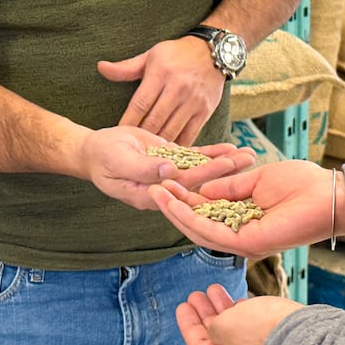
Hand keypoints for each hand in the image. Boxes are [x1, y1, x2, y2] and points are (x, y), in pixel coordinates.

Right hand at [78, 127, 254, 210]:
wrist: (94, 150)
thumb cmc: (102, 157)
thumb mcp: (119, 160)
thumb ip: (143, 167)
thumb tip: (169, 171)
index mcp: (150, 195)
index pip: (183, 188)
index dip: (205, 179)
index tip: (226, 170)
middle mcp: (164, 190)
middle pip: (199, 181)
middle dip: (225, 172)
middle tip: (248, 160)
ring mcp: (169, 177)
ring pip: (201, 170)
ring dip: (225, 163)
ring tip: (249, 154)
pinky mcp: (171, 163)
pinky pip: (194, 159)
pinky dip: (212, 153)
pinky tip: (231, 148)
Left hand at [98, 36, 223, 144]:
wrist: (214, 52)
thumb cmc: (177, 54)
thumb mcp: (151, 56)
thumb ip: (126, 68)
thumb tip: (101, 67)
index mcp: (160, 74)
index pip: (140, 104)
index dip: (127, 122)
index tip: (118, 135)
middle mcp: (177, 88)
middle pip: (154, 121)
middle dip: (140, 138)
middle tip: (130, 152)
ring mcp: (193, 101)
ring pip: (171, 131)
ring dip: (158, 147)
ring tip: (146, 158)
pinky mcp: (205, 111)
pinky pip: (190, 135)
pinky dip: (178, 146)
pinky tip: (168, 155)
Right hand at [149, 159, 340, 258]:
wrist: (328, 194)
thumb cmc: (301, 184)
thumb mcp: (257, 178)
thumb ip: (229, 187)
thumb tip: (202, 189)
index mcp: (243, 216)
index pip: (206, 210)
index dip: (185, 197)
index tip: (166, 181)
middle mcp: (239, 232)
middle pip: (197, 223)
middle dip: (174, 206)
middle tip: (152, 188)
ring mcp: (242, 240)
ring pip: (199, 230)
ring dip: (176, 212)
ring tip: (156, 193)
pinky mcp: (247, 244)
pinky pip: (211, 232)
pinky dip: (191, 218)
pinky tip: (175, 203)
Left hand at [177, 284, 301, 344]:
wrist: (300, 331)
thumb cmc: (263, 333)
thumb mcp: (225, 326)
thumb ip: (212, 326)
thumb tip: (213, 326)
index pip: (198, 344)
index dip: (188, 323)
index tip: (183, 306)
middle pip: (214, 337)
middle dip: (204, 313)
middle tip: (196, 296)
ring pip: (231, 329)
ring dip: (220, 307)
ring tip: (213, 290)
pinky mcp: (268, 339)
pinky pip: (248, 326)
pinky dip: (239, 312)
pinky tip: (236, 300)